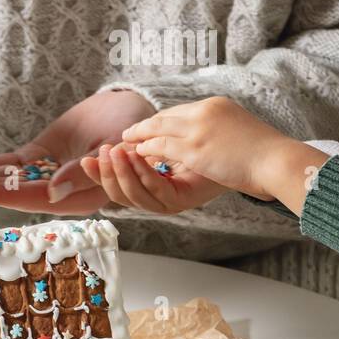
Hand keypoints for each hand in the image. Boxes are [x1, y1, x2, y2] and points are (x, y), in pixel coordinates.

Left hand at [0, 89, 156, 214]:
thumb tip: (55, 192)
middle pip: (12, 193)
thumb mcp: (117, 147)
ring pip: (6, 181)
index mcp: (81, 195)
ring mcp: (47, 175)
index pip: (33, 198)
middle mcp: (59, 192)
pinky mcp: (40, 158)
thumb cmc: (135, 132)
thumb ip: (87, 172)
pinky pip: (10, 165)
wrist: (135, 112)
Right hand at [81, 141, 224, 213]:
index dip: (100, 174)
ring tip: (115, 153)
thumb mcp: (173, 136)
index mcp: (151, 184)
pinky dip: (144, 174)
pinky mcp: (185, 200)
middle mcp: (158, 196)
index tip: (86, 159)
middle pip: (122, 196)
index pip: (118, 184)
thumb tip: (120, 140)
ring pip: (137, 197)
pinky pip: (157, 191)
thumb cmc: (214, 142)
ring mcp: (171, 201)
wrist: (251, 155)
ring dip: (122, 174)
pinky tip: (136, 156)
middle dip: (107, 175)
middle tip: (101, 153)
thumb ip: (148, 139)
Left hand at [122, 96, 326, 209]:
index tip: (150, 128)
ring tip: (126, 143)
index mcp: (217, 105)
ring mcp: (198, 129)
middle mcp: (205, 111)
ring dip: (139, 136)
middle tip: (129, 133)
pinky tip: (136, 155)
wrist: (277, 161)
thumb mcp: (242, 131)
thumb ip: (222, 130)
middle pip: (165, 117)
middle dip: (145, 126)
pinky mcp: (194, 149)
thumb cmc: (266, 154)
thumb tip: (211, 140)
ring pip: (158, 129)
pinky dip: (146, 149)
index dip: (162, 121)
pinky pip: (161, 147)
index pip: (181, 110)